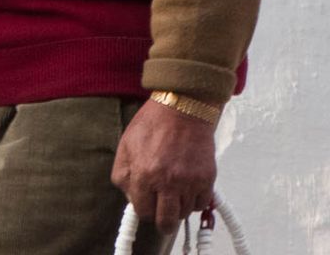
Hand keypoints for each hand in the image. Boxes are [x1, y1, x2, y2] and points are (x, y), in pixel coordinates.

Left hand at [111, 99, 216, 234]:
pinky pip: (200, 203)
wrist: (183, 107)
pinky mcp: (206, 179)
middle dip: (161, 221)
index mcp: (144, 173)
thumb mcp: (126, 144)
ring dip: (177, 206)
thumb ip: (123, 173)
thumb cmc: (154, 122)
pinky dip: (194, 199)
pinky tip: (187, 185)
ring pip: (183, 214)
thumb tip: (129, 196)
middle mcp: (167, 182)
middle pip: (165, 222)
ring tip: (173, 190)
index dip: (143, 209)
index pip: (142, 211)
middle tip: (161, 212)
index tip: (146, 205)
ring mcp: (189, 182)